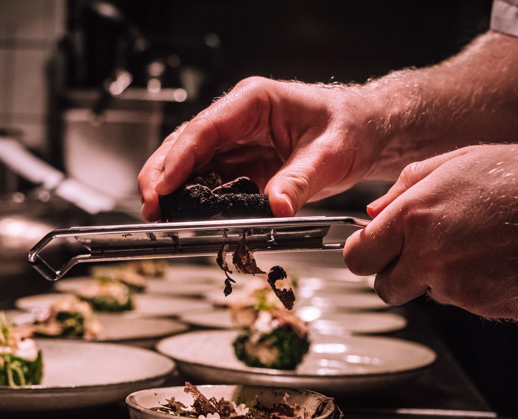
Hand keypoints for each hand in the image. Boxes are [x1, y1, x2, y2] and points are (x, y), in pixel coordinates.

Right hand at [137, 76, 384, 220]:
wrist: (365, 132)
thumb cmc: (350, 127)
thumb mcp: (330, 155)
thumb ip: (299, 181)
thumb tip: (275, 207)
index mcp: (254, 102)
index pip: (204, 129)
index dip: (179, 159)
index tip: (163, 186)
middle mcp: (237, 119)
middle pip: (184, 144)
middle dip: (162, 176)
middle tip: (152, 208)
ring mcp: (235, 142)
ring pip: (189, 162)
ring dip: (171, 189)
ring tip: (160, 215)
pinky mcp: (240, 164)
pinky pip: (208, 180)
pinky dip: (193, 198)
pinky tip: (185, 215)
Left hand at [344, 144, 517, 320]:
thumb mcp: (458, 162)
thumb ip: (405, 188)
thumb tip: (373, 212)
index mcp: (414, 217)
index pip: (358, 257)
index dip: (364, 253)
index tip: (371, 250)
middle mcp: (429, 256)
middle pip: (385, 287)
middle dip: (396, 273)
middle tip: (422, 252)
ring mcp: (458, 286)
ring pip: (426, 294)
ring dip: (438, 278)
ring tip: (475, 245)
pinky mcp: (485, 306)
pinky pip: (463, 302)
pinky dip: (472, 287)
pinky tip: (495, 260)